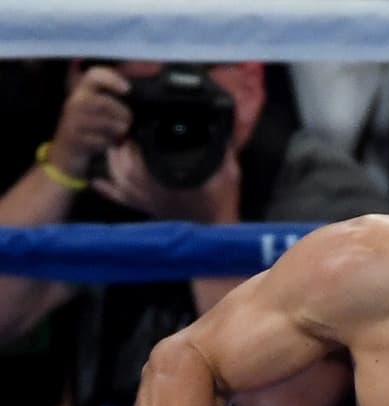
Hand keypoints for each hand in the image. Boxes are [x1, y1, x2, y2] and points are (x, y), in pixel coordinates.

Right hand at [46, 64, 131, 179]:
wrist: (67, 151)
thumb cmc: (90, 128)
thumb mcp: (100, 110)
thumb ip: (115, 100)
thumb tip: (140, 94)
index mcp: (82, 91)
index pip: (93, 76)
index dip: (111, 79)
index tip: (128, 89)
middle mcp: (74, 102)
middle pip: (101, 102)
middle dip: (121, 112)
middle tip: (129, 121)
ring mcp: (71, 121)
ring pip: (101, 122)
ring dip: (118, 129)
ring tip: (123, 132)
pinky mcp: (73, 138)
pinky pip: (98, 140)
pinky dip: (110, 143)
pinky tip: (113, 143)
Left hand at [94, 142, 240, 222]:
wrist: (216, 233)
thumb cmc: (221, 203)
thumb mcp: (228, 175)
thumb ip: (222, 152)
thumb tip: (222, 129)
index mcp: (168, 179)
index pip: (140, 158)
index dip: (133, 142)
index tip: (136, 126)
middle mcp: (152, 190)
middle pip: (123, 167)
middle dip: (119, 149)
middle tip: (123, 133)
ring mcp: (147, 202)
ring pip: (119, 180)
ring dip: (112, 164)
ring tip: (114, 147)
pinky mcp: (147, 210)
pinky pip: (122, 200)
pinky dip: (108, 191)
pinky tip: (97, 182)